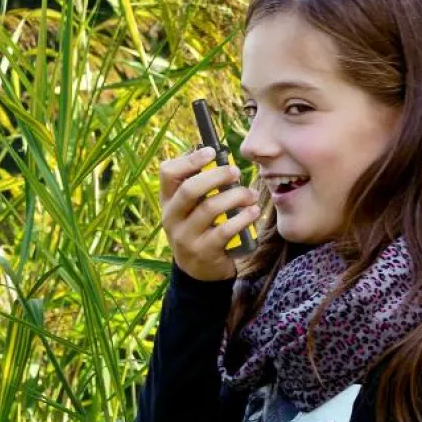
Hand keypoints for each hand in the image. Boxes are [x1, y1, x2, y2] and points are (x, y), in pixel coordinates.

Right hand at [160, 146, 261, 281]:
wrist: (198, 270)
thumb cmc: (200, 228)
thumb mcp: (191, 208)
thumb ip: (200, 186)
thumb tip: (220, 158)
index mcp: (168, 201)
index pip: (168, 173)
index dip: (189, 160)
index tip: (212, 152)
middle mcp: (171, 218)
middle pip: (189, 190)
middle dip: (216, 176)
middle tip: (236, 172)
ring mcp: (185, 237)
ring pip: (209, 209)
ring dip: (235, 197)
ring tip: (251, 195)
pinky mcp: (203, 252)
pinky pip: (223, 231)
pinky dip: (242, 219)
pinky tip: (253, 212)